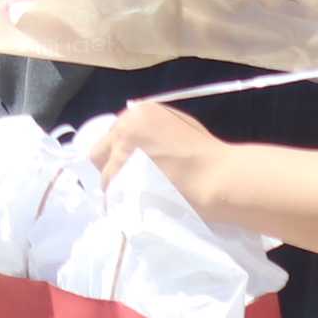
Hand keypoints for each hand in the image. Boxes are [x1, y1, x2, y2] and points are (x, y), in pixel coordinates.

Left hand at [84, 100, 220, 203]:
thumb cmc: (207, 154)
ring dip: (118, 188)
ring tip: (141, 198)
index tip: (134, 167)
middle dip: (112, 168)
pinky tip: (140, 205)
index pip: (113, 135)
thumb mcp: (178, 126)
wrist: (218, 176)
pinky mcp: (123, 178)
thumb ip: (150, 130)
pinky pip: (112, 194)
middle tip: (131, 183)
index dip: (121, 153)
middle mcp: (124, 128)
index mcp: (139, 112)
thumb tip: (133, 143)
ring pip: (106, 177)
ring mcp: (121, 153)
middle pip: (99, 154)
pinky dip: (122, 202)